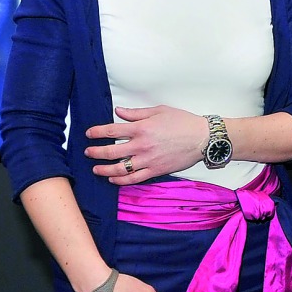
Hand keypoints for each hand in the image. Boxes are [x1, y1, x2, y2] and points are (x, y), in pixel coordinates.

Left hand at [85, 106, 207, 184]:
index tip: (89, 134)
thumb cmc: (183, 122)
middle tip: (88, 152)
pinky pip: (134, 179)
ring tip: (96, 169)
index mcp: (142, 128)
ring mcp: (148, 160)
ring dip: (104, 170)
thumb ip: (136, 113)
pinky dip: (120, 181)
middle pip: (110, 152)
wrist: (203, 138)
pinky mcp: (156, 170)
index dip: (96, 132)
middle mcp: (142, 145)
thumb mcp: (160, 111)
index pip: (111, 131)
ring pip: (119, 169)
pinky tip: (113, 179)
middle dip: (95, 152)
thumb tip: (118, 111)